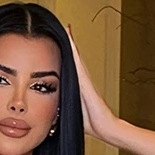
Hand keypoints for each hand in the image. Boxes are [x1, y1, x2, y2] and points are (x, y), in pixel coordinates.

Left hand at [67, 27, 120, 143]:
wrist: (104, 127)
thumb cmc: (89, 122)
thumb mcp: (70, 111)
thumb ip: (62, 107)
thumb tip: (50, 112)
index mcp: (77, 86)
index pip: (70, 66)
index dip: (67, 53)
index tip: (59, 42)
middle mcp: (82, 80)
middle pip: (74, 57)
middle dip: (70, 42)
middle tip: (65, 27)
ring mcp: (85, 79)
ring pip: (76, 56)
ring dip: (71, 42)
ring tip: (67, 28)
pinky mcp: (86, 81)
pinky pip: (77, 62)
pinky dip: (74, 50)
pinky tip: (70, 40)